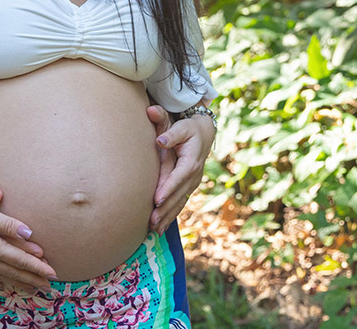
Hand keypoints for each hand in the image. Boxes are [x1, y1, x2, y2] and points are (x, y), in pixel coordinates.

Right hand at [0, 189, 56, 290]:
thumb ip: (7, 223)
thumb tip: (28, 232)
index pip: (20, 259)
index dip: (37, 266)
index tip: (51, 272)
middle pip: (13, 271)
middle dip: (32, 278)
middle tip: (48, 285)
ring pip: (0, 277)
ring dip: (18, 283)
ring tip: (32, 288)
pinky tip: (2, 285)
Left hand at [146, 104, 215, 232]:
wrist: (204, 133)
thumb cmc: (189, 128)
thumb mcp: (181, 126)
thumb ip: (168, 130)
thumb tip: (159, 138)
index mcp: (191, 161)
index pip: (178, 177)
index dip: (168, 189)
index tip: (156, 199)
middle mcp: (194, 175)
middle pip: (178, 195)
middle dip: (165, 209)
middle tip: (151, 221)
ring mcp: (192, 183)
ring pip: (179, 203)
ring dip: (167, 216)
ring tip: (154, 229)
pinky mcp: (188, 187)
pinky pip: (179, 204)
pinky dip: (171, 216)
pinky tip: (160, 229)